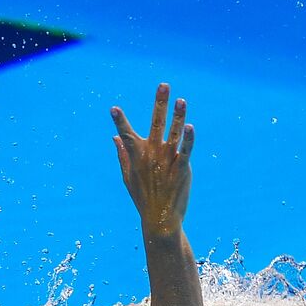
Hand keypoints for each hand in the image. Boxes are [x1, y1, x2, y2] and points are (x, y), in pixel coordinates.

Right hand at [111, 84, 193, 237]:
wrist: (160, 219)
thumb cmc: (143, 198)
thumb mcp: (128, 177)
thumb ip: (122, 155)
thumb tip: (115, 137)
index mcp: (137, 156)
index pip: (126, 134)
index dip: (120, 121)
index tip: (114, 109)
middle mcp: (152, 155)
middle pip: (156, 124)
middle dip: (159, 104)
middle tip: (164, 85)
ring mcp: (168, 162)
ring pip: (174, 134)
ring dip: (178, 116)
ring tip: (181, 100)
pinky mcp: (182, 170)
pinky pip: (186, 151)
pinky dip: (189, 139)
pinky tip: (191, 127)